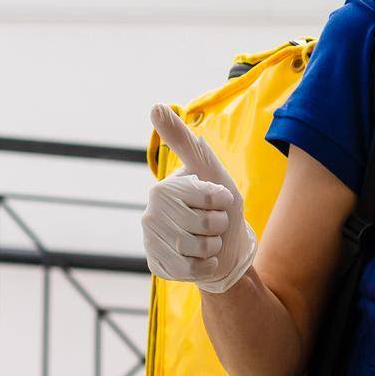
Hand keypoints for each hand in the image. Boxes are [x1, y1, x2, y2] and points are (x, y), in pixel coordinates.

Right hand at [143, 104, 257, 293]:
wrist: (224, 249)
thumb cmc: (219, 206)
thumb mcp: (209, 169)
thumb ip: (183, 141)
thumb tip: (154, 106)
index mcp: (163, 189)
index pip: (207, 197)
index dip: (222, 201)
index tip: (220, 200)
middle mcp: (150, 214)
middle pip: (203, 225)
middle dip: (220, 226)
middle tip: (214, 224)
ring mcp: (152, 242)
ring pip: (196, 248)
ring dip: (214, 246)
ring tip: (209, 241)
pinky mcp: (157, 266)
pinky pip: (189, 270)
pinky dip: (206, 266)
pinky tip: (203, 259)